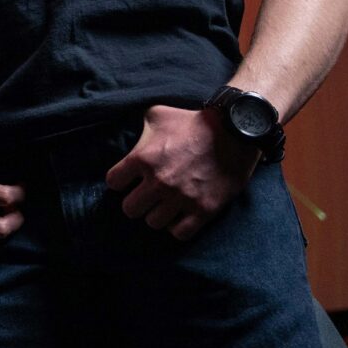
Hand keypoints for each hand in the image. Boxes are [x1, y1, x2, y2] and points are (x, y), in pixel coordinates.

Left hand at [105, 105, 258, 240]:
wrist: (234, 132)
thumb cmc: (192, 121)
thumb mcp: (157, 114)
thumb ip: (138, 128)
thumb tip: (127, 135)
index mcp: (143, 158)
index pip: (113, 182)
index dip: (120, 181)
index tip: (128, 180)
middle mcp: (159, 181)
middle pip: (130, 209)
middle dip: (136, 202)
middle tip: (145, 196)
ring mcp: (181, 198)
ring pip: (153, 223)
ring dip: (156, 214)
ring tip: (164, 205)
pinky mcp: (204, 210)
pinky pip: (179, 233)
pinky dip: (177, 227)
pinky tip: (179, 216)